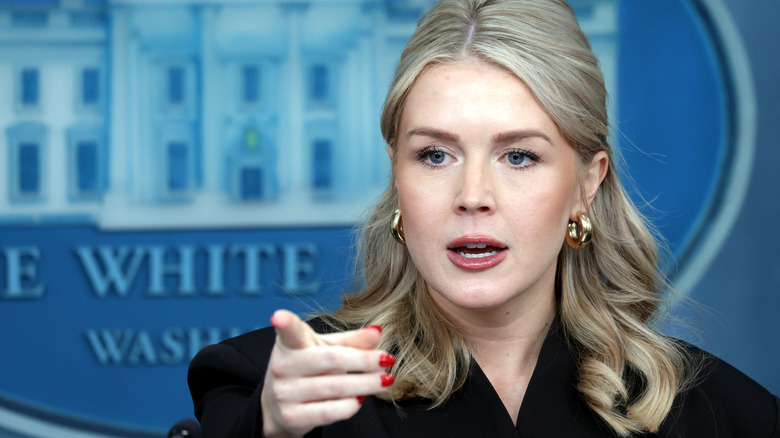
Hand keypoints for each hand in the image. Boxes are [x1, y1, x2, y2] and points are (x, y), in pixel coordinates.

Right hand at [260, 310, 394, 437]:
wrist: (278, 407)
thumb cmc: (308, 369)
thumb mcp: (325, 349)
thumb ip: (351, 341)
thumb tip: (377, 332)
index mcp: (290, 343)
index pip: (288, 331)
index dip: (284, 323)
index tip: (278, 316)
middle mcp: (282, 366)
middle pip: (332, 359)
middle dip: (365, 360)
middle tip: (388, 359)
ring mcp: (284, 393)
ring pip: (336, 387)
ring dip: (367, 384)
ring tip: (385, 379)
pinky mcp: (292, 417)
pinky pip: (331, 412)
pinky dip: (352, 405)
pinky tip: (361, 398)